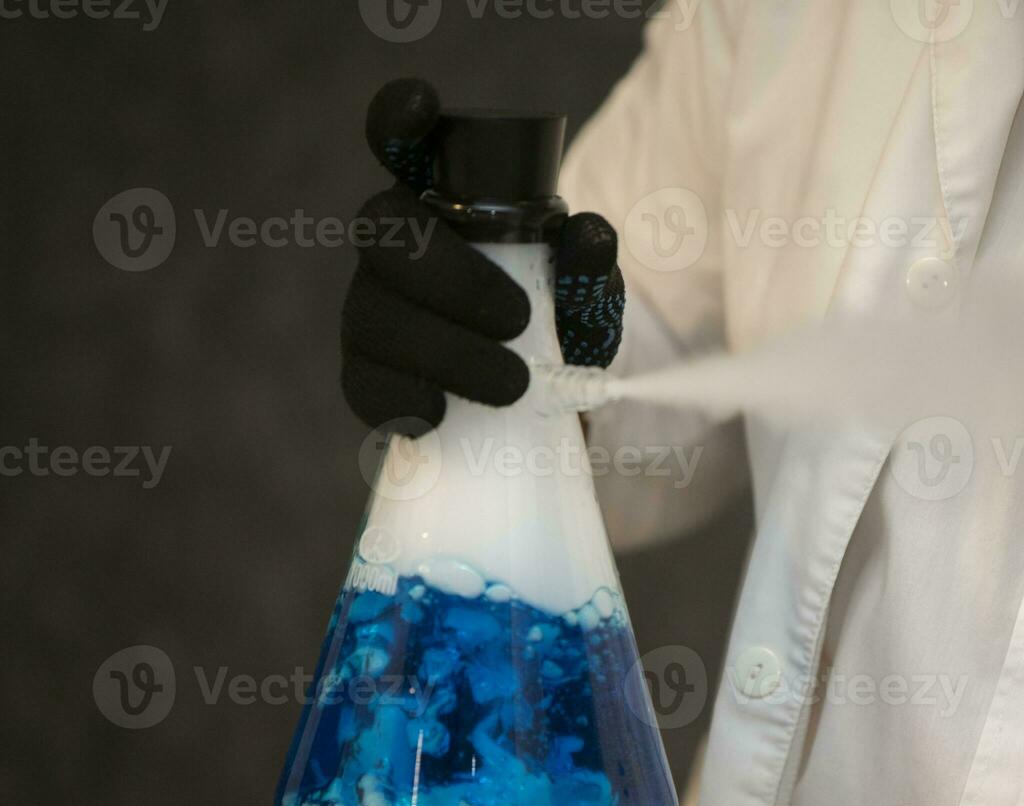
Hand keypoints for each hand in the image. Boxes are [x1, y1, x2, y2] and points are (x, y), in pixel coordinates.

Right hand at [340, 78, 624, 433]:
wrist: (546, 406)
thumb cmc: (559, 322)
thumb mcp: (588, 291)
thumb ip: (591, 261)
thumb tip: (590, 236)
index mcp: (444, 200)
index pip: (403, 142)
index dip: (400, 118)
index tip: (423, 106)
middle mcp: (396, 245)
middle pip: (384, 231)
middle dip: (451, 277)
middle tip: (517, 319)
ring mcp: (372, 309)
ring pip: (375, 315)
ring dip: (446, 351)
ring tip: (513, 385)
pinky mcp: (367, 376)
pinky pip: (365, 385)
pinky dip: (406, 399)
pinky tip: (441, 413)